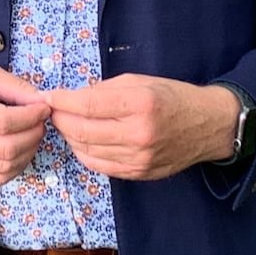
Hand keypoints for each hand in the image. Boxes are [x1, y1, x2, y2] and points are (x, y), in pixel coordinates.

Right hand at [0, 64, 49, 186]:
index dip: (31, 117)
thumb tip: (42, 102)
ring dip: (28, 152)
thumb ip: (14, 86)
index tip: (42, 108)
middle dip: (34, 135)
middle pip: (7, 148)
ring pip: (5, 167)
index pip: (3, 121)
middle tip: (40, 122)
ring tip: (32, 134)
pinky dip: (15, 167)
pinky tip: (18, 150)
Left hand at [46, 74, 239, 180]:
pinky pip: (100, 166)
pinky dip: (84, 153)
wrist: (207, 126)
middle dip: (61, 119)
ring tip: (66, 123)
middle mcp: (139, 134)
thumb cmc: (172, 96)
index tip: (48, 96)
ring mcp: (139, 158)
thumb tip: (72, 97)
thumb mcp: (140, 81)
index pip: (88, 105)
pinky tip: (82, 141)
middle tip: (53, 110)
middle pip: (82, 131)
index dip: (62, 100)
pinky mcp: (139, 173)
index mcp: (140, 103)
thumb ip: (104, 89)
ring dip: (69, 137)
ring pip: (87, 151)